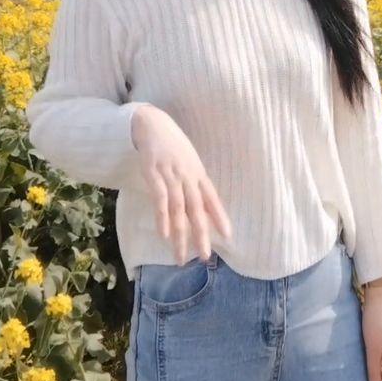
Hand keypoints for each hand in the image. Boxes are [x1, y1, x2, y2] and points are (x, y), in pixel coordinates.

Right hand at [131, 104, 232, 264]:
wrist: (152, 123)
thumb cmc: (172, 144)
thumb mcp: (188, 160)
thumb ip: (194, 180)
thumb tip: (201, 203)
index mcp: (198, 172)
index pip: (212, 198)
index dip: (220, 217)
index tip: (228, 237)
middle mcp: (187, 176)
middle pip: (196, 209)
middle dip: (201, 234)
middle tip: (205, 257)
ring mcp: (171, 175)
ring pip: (178, 210)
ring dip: (181, 235)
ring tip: (182, 256)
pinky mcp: (154, 174)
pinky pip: (160, 199)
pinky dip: (163, 217)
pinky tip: (165, 234)